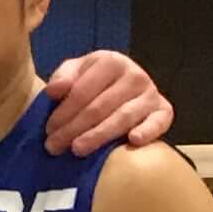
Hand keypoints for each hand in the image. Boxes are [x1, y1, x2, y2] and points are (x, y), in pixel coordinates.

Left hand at [42, 47, 174, 155]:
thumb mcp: (75, 73)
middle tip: (55, 146)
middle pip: (100, 106)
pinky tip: (133, 140)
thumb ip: (63, 77)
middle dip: (74, 128)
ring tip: (77, 150)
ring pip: (123, 117)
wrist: (123, 89)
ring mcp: (151, 93)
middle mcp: (135, 75)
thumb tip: (54, 90)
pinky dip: (148, 131)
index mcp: (111, 62)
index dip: (63, 112)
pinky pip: (159, 122)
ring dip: (98, 136)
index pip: (83, 90)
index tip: (49, 129)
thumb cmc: (93, 83)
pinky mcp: (164, 111)